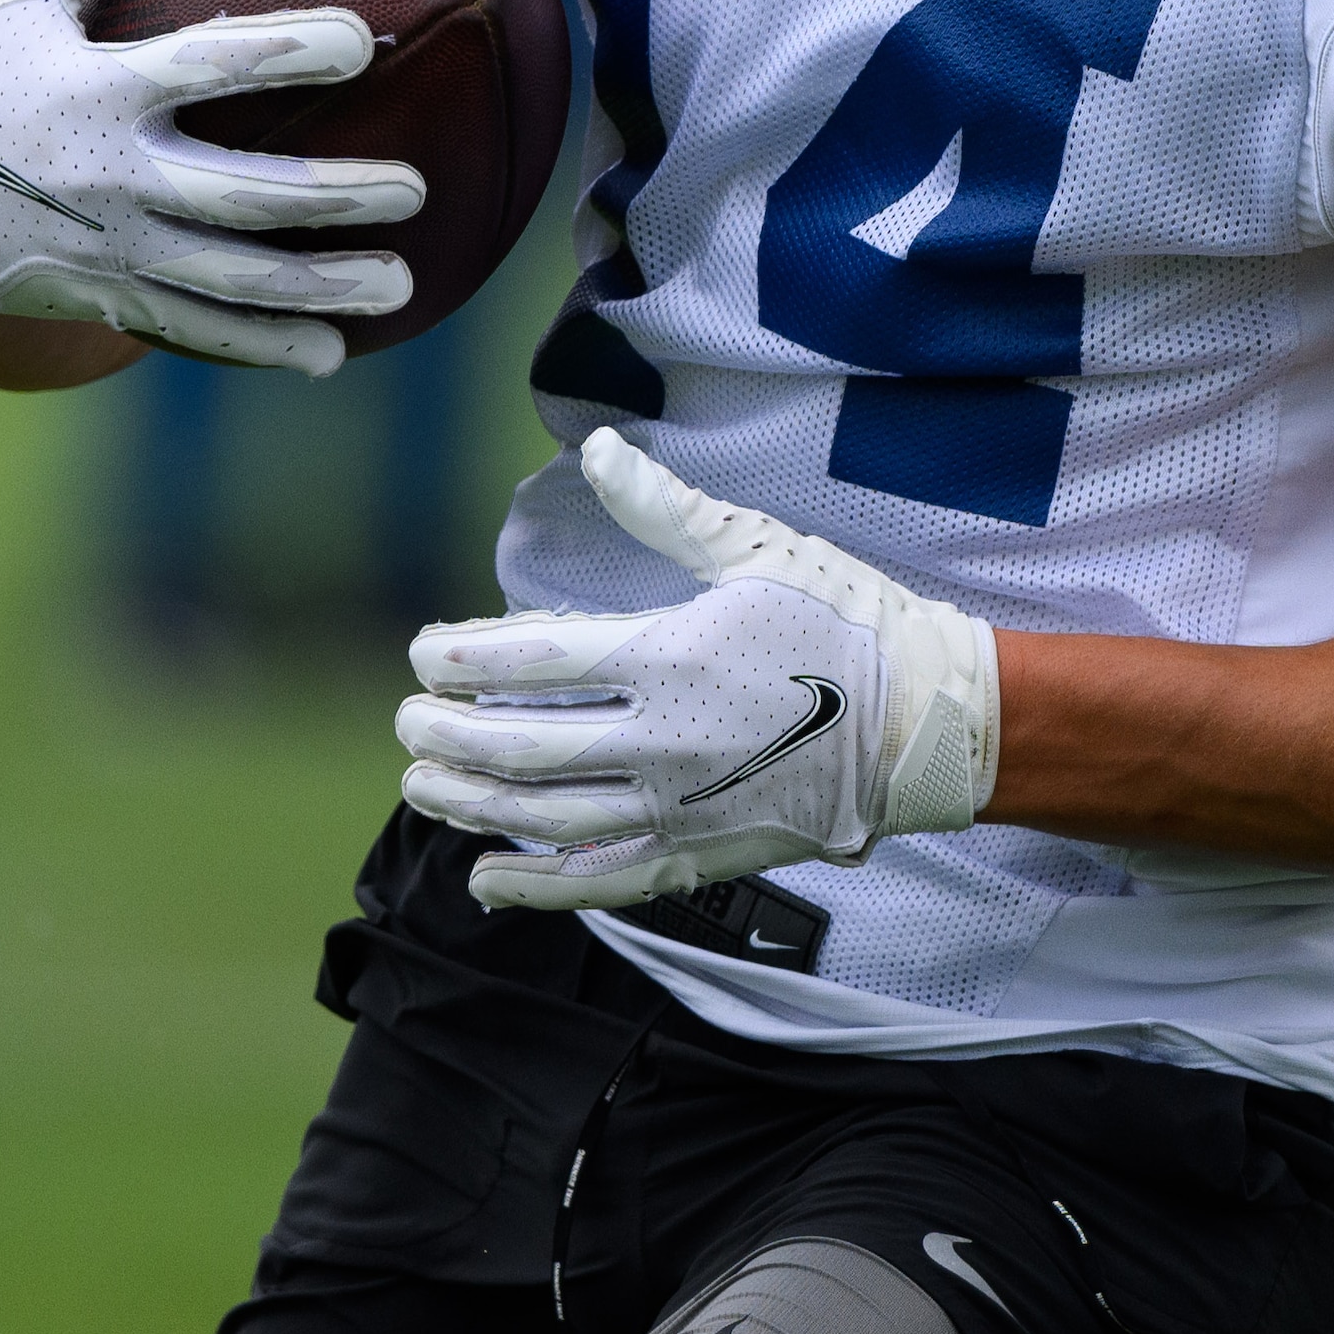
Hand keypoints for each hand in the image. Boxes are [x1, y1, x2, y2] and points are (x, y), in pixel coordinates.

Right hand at [0, 0, 422, 374]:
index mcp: (96, 92)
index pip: (210, 68)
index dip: (289, 52)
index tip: (363, 40)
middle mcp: (111, 180)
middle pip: (244, 197)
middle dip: (336, 198)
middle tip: (414, 189)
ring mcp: (111, 248)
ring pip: (233, 281)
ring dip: (320, 287)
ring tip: (402, 282)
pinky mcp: (105, 296)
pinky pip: (196, 329)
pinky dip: (263, 345)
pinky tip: (329, 352)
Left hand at [395, 428, 1000, 911]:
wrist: (926, 718)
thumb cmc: (844, 621)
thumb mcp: (756, 549)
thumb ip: (664, 509)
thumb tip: (597, 449)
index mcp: (668, 653)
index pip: (528, 660)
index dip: (458, 659)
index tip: (420, 654)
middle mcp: (661, 738)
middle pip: (518, 745)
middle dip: (444, 734)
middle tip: (407, 721)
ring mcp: (678, 805)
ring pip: (544, 814)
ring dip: (469, 803)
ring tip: (424, 786)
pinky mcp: (701, 853)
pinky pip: (600, 879)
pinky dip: (535, 883)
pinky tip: (485, 876)